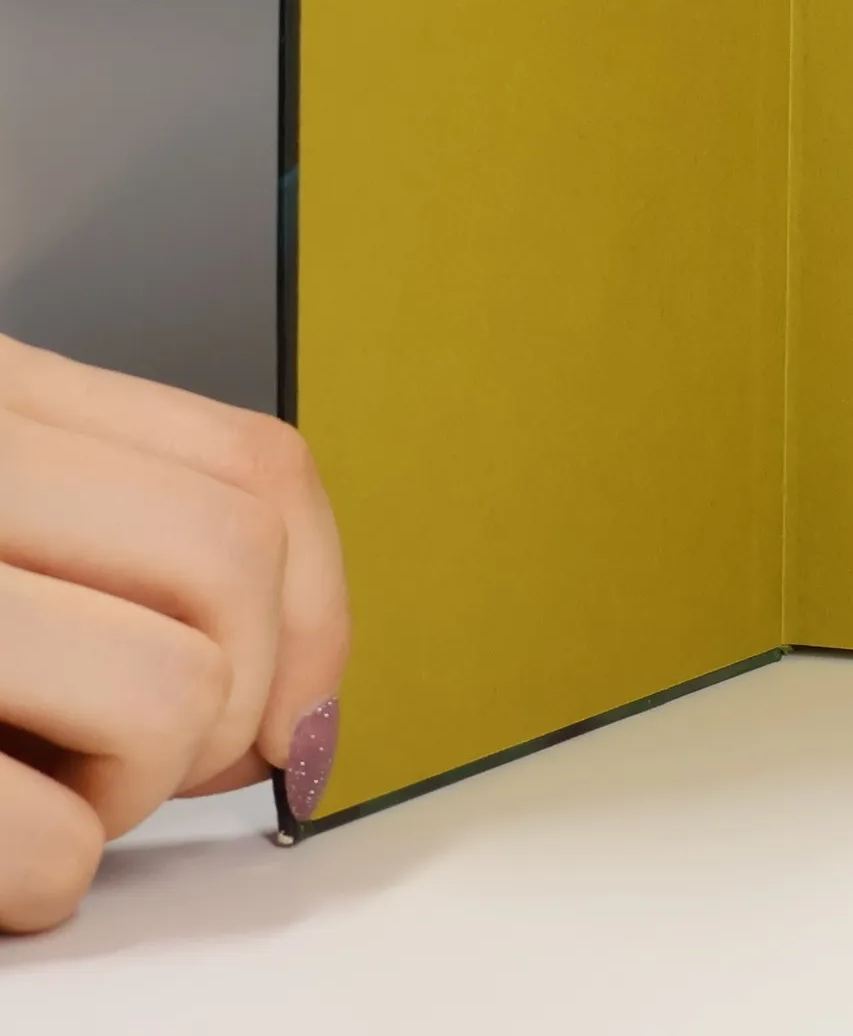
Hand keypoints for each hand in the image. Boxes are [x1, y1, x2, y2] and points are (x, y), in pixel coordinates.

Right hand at [0, 336, 348, 932]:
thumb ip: (130, 542)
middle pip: (231, 572)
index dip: (315, 603)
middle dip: (227, 699)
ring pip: (168, 696)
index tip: (293, 696)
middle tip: (145, 751)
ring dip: (130, 787)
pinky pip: (46, 844)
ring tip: (41, 781)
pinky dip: (43, 877)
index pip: (255, 471)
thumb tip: (294, 696)